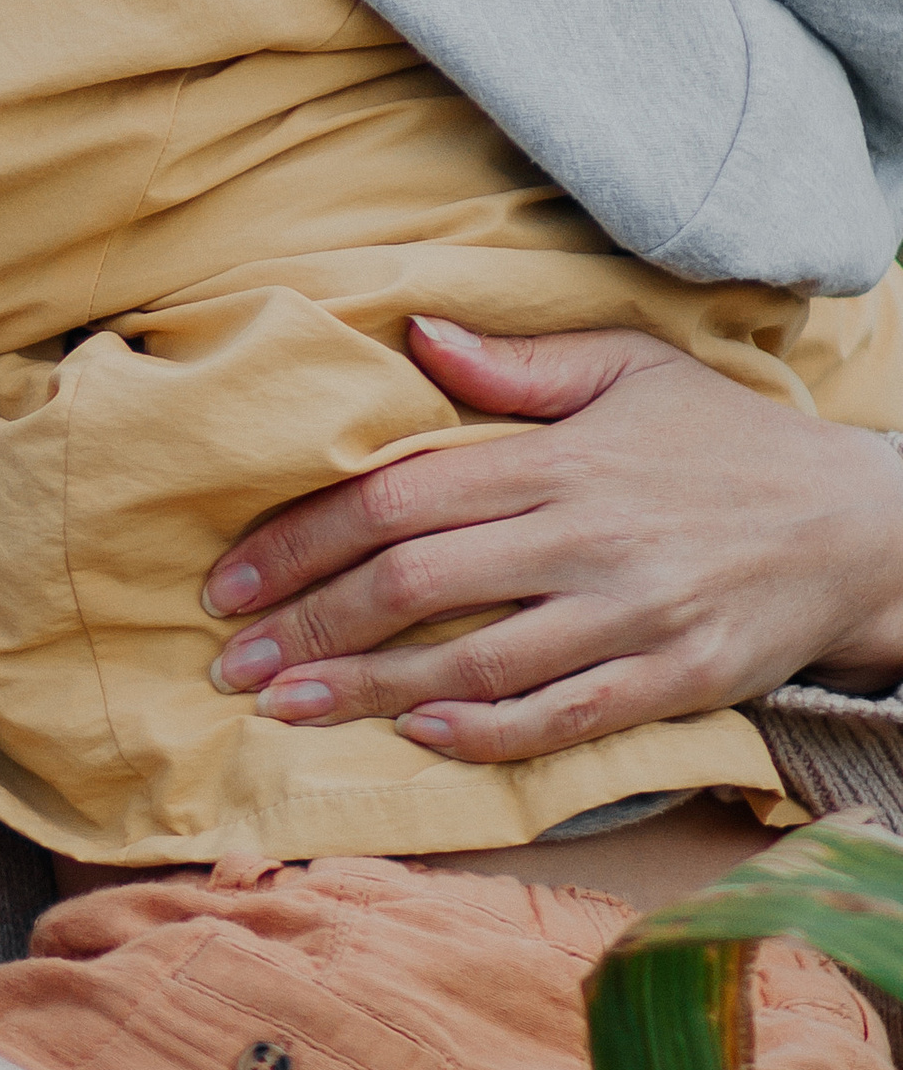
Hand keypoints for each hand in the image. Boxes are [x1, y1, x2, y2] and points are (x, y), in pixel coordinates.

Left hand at [201, 320, 902, 760]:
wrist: (856, 525)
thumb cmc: (722, 440)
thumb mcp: (628, 370)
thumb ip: (515, 365)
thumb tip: (414, 333)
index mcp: (558, 458)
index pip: (398, 499)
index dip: (302, 540)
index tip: (230, 578)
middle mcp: (584, 538)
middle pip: (416, 584)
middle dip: (309, 625)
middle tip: (229, 660)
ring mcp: (628, 616)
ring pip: (473, 663)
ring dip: (367, 692)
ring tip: (285, 709)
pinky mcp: (671, 681)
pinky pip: (560, 718)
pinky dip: (482, 733)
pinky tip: (415, 736)